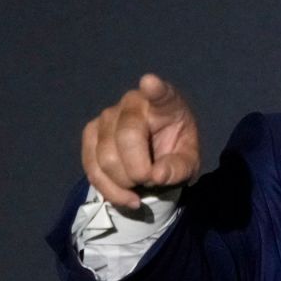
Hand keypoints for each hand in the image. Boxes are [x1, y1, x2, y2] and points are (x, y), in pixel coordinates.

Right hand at [82, 74, 199, 208]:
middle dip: (139, 171)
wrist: (156, 159)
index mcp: (165, 104)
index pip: (160, 93)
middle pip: (126, 138)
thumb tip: (157, 175)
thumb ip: (179, 168)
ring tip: (140, 189)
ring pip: (105, 156)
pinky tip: (126, 197)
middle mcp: (133, 103)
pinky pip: (91, 166)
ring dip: (124, 184)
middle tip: (152, 181)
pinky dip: (108, 189)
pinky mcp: (91, 133)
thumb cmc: (175, 152)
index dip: (155, 89)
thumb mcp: (188, 163)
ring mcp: (108, 116)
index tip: (151, 83)